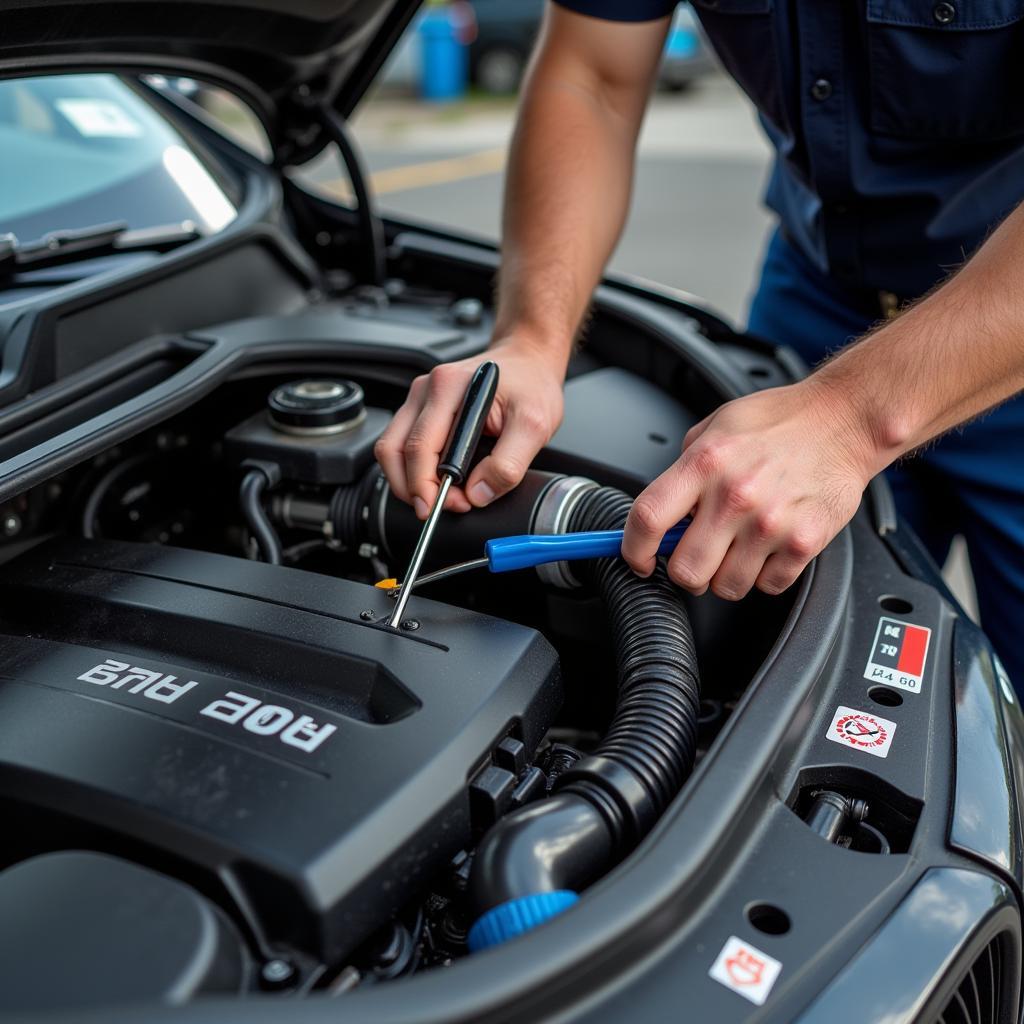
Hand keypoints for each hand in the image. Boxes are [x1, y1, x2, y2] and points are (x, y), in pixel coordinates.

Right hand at [374, 337, 566, 518]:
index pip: (420, 447)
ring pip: (390, 449)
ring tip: (436, 498)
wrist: (529, 362)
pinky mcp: (421, 408)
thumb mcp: (535, 425)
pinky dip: (411, 469)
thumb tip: (478, 494)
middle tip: (440, 508)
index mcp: (450, 387)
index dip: (428, 486)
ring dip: (406, 481)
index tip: (448, 506)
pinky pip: (401, 444)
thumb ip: (509, 464)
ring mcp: (420, 397)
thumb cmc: (531, 384)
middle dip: (413, 488)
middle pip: (394, 450)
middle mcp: (427, 389)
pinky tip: (434, 481)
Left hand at [621, 377, 878, 598]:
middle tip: (696, 556)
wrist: (844, 420)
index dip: (633, 548)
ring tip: (739, 548)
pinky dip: (765, 575)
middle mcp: (735, 495)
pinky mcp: (804, 542)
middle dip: (685, 570)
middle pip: (685, 569)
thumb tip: (666, 510)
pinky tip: (769, 548)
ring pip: (726, 586)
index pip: (648, 519)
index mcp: (705, 464)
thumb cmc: (781, 421)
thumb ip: (685, 468)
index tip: (637, 558)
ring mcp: (770, 523)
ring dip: (726, 576)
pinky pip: (767, 586)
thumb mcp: (717, 427)